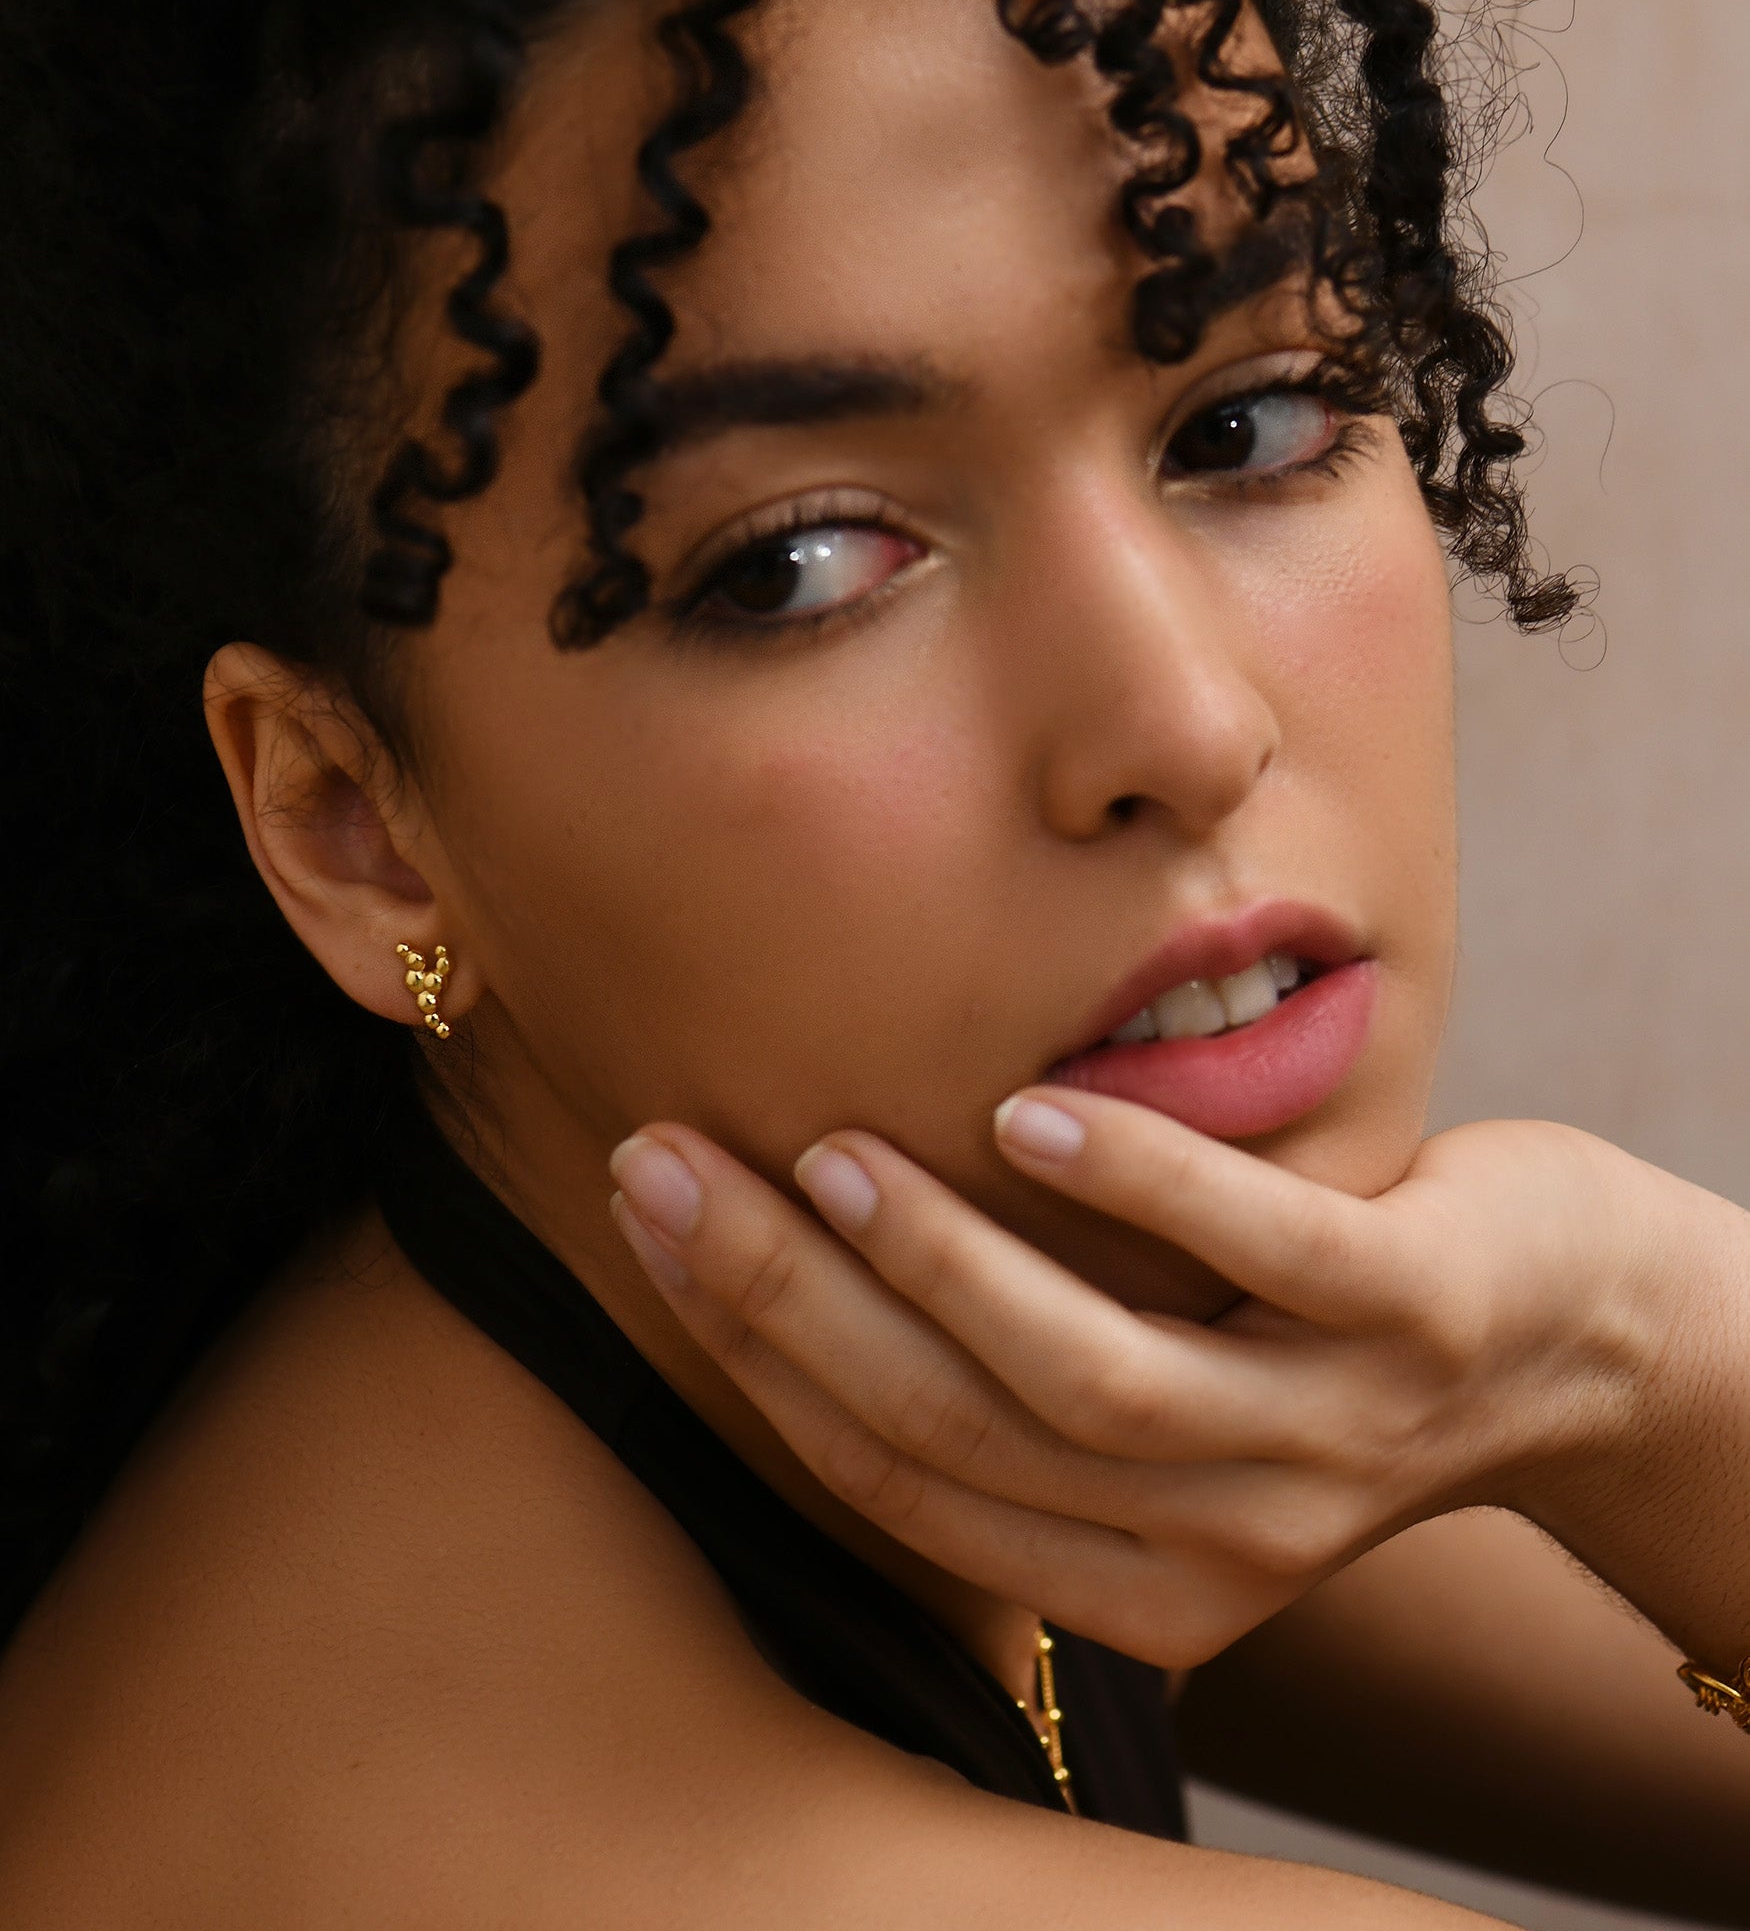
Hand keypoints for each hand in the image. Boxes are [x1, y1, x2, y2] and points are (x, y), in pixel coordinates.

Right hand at [606, 1092, 1739, 1670]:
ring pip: (1089, 1380)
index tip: (647, 1217)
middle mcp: (1217, 1548)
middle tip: (666, 1167)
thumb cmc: (1312, 1349)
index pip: (896, 1478)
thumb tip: (789, 1276)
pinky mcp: (1417, 1319)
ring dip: (939, 1263)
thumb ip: (1012, 1389)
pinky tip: (1026, 1111)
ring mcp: (1324, 1442)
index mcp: (1127, 1585)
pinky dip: (1133, 1185)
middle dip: (786, 1299)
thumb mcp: (1164, 1411)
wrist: (1574, 1342)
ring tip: (831, 1154)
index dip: (752, 1354)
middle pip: (956, 1434)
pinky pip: (1256, 1252)